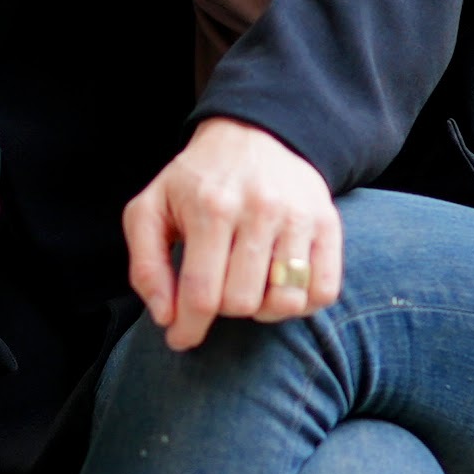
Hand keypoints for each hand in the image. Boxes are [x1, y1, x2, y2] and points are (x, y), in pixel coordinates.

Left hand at [123, 116, 341, 350]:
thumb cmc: (195, 180)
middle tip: (214, 288)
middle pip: (242, 303)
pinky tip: (276, 285)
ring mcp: (298, 216)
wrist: (252, 133)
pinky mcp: (328, 223)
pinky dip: (299, 303)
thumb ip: (146, 265)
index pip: (201, 293)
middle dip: (221, 308)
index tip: (179, 339)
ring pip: (284, 302)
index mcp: (211, 205)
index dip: (188, 328)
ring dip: (260, 309)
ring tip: (244, 286)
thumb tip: (165, 317)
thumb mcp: (151, 208)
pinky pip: (322, 292)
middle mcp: (259, 209)